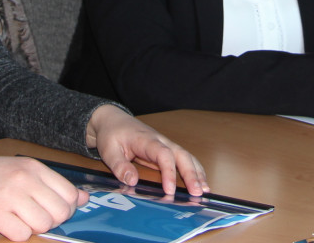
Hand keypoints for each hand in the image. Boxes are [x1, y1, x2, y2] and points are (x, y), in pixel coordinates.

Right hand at [0, 155, 85, 239]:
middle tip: (34, 218)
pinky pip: (22, 235)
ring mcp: (9, 197)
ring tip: (18, 221)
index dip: (66, 208)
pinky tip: (6, 225)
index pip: (69, 193)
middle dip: (52, 221)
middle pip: (60, 212)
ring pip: (43, 224)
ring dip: (34, 228)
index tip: (52, 210)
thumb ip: (50, 184)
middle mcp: (24, 179)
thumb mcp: (18, 170)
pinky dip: (17, 235)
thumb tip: (83, 199)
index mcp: (32, 166)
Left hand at [86, 104, 208, 195]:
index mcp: (146, 140)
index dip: (169, 172)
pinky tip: (201, 183)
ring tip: (205, 190)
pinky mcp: (166, 150)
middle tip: (197, 193)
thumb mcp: (108, 150)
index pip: (163, 154)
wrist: (113, 120)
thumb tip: (132, 181)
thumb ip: (119, 166)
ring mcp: (165, 145)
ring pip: (186, 156)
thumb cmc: (111, 134)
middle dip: (191, 174)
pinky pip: (183, 159)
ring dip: (197, 173)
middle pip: (181, 155)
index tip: (170, 191)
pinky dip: (194, 170)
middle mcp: (160, 141)